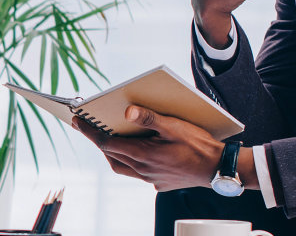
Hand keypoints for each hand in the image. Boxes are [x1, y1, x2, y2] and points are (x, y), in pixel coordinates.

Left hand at [74, 106, 237, 191]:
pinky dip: (132, 161)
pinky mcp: (160, 183)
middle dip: (100, 142)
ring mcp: (151, 179)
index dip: (89, 131)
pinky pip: (138, 172)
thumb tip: (126, 111)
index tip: (76, 121)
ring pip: (123, 167)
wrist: (219, 168)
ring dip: (115, 153)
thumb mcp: (174, 126)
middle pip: (112, 156)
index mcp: (143, 155)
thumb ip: (149, 118)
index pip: (107, 143)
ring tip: (112, 138)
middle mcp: (143, 170)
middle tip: (92, 128)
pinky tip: (139, 151)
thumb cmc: (199, 145)